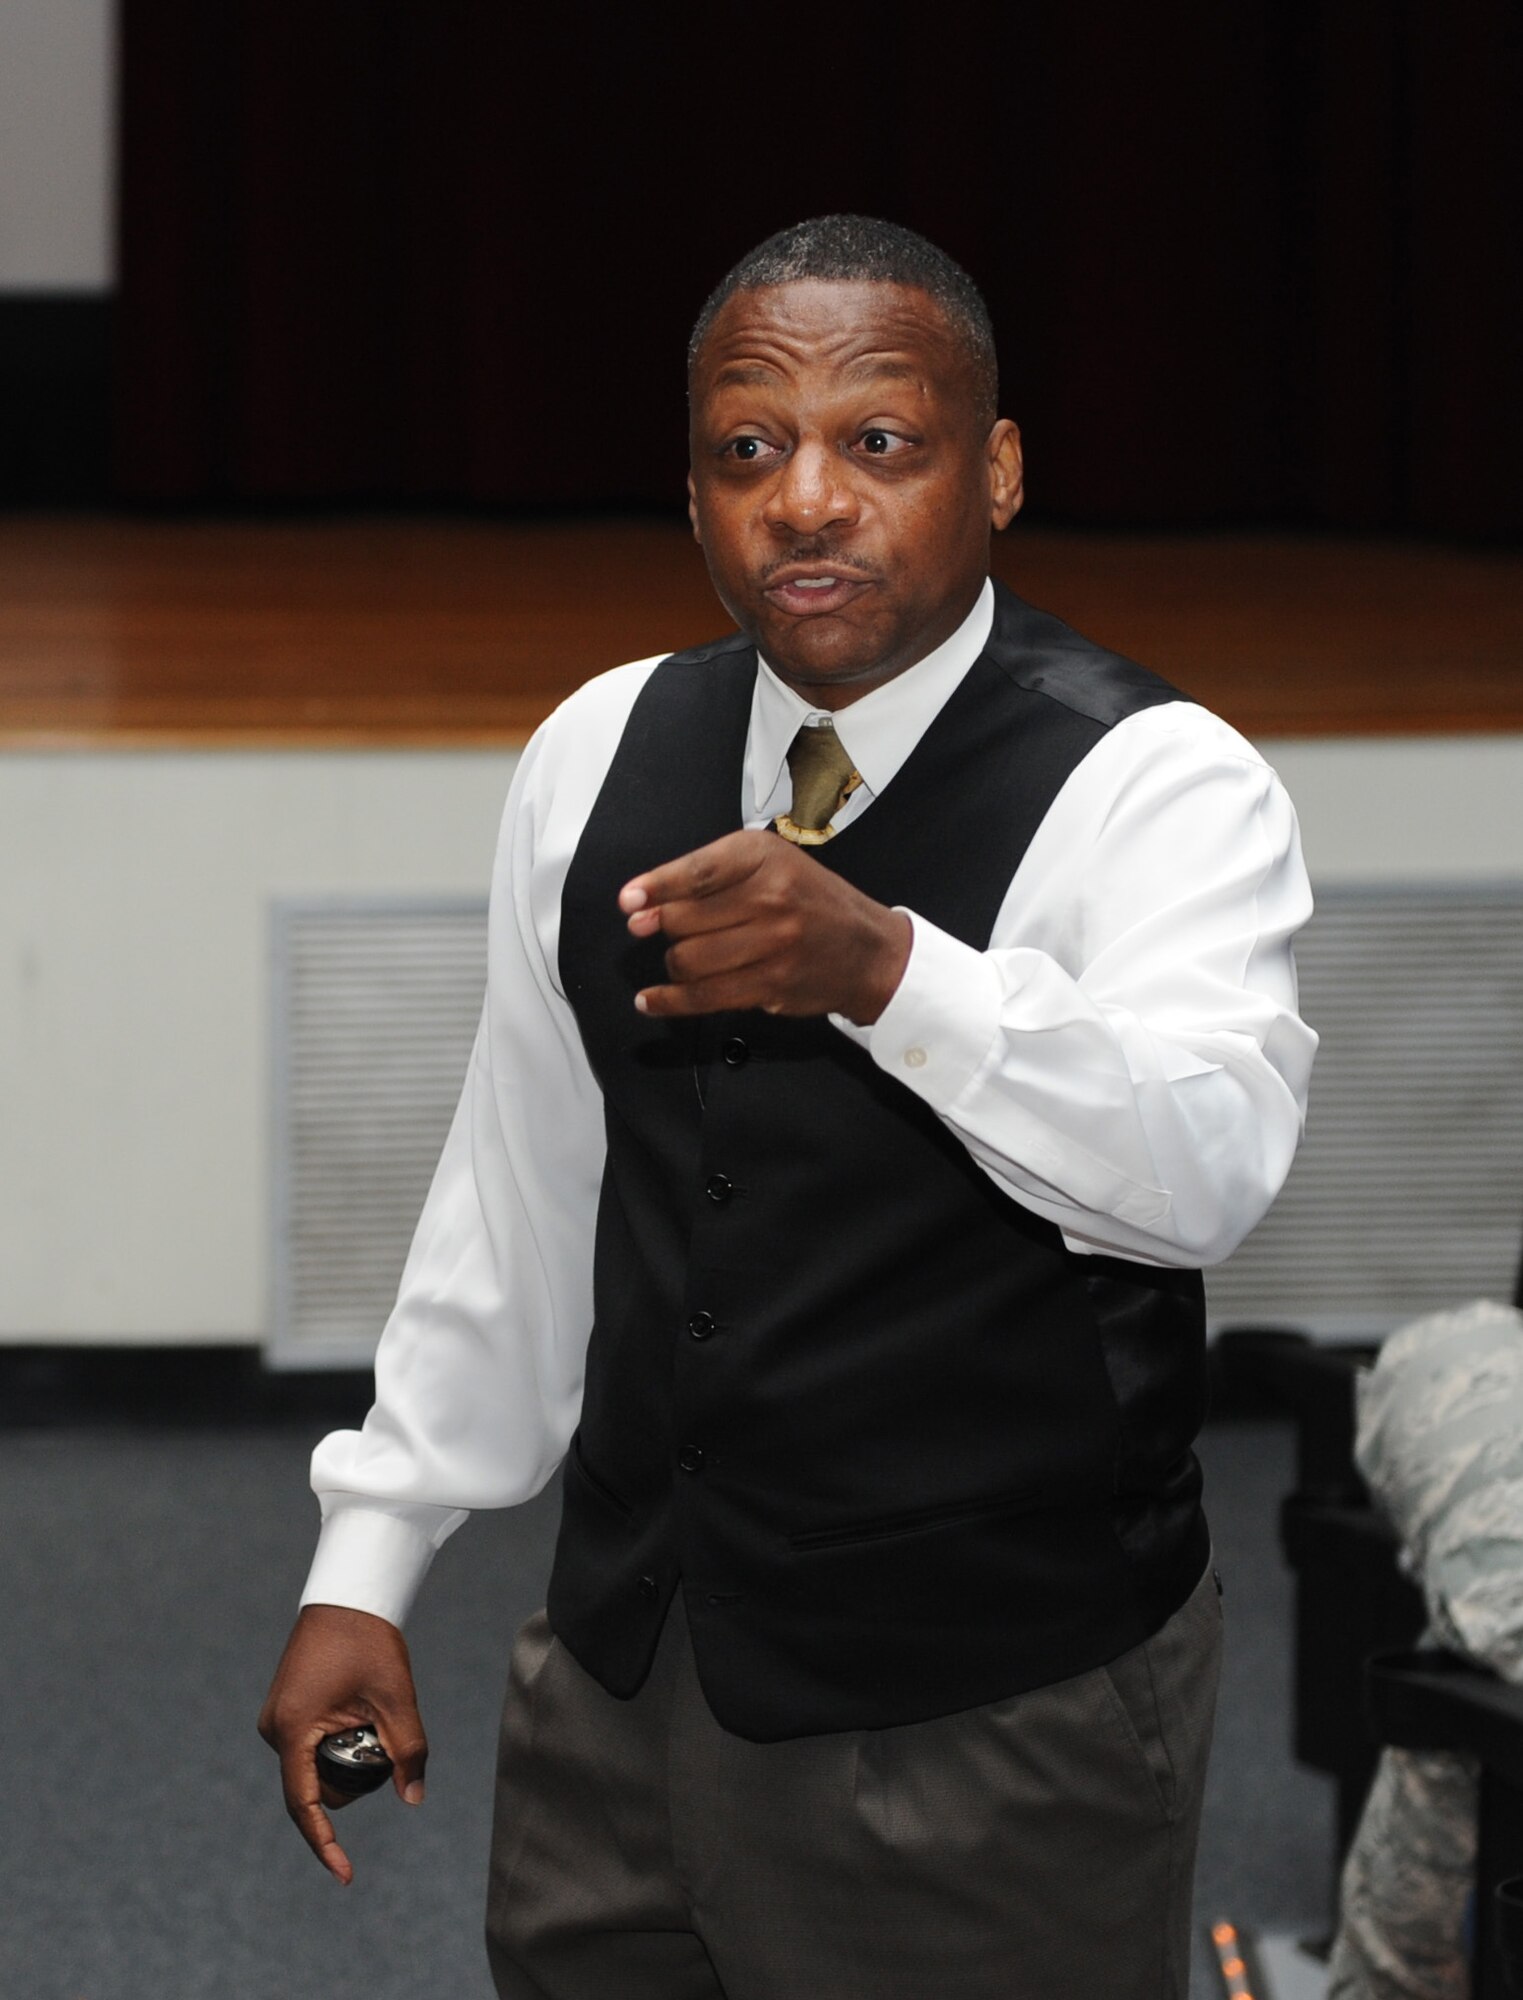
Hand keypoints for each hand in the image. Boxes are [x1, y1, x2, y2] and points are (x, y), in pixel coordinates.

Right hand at [257, 1604, 427, 1884]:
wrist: (347, 1597)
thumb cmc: (369, 1641)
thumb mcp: (395, 1698)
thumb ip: (408, 1749)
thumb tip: (414, 1797)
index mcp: (293, 1731)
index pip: (306, 1805)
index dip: (326, 1844)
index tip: (345, 1874)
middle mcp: (274, 1731)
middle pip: (316, 1788)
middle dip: (354, 1777)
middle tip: (384, 1733)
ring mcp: (275, 1721)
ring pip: (313, 1768)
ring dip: (345, 1759)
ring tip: (371, 1714)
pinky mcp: (283, 1712)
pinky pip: (308, 1748)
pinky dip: (335, 1745)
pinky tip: (358, 1715)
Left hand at [619, 829, 911, 1024]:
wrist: (868, 951)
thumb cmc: (812, 902)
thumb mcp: (773, 865)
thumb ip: (712, 876)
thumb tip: (642, 905)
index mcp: (765, 858)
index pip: (696, 872)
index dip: (655, 888)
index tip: (628, 901)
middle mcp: (771, 897)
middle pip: (684, 919)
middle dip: (660, 927)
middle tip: (652, 929)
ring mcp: (773, 944)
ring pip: (690, 960)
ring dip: (672, 963)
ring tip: (678, 958)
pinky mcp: (770, 984)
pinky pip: (705, 996)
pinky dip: (669, 1001)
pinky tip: (650, 1000)